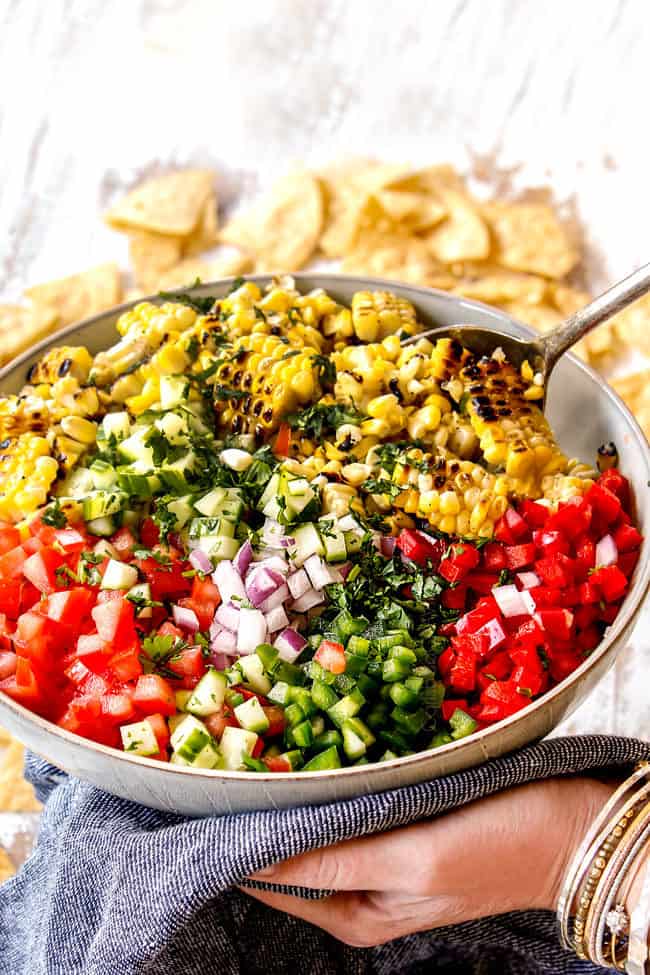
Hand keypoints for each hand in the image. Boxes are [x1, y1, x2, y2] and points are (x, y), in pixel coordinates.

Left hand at [242, 777, 612, 947]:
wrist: (571, 827)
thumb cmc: (499, 846)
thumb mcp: (416, 857)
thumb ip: (339, 857)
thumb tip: (262, 856)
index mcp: (357, 912)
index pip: (276, 877)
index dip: (240, 840)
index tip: (209, 799)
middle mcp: (363, 889)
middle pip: (292, 852)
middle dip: (262, 813)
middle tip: (231, 763)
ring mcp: (384, 855)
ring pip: (319, 826)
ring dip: (293, 793)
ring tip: (263, 753)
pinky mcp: (405, 825)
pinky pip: (351, 808)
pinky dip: (331, 784)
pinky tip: (320, 752)